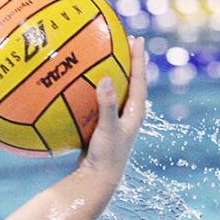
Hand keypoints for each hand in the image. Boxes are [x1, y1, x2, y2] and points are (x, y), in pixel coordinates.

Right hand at [79, 35, 147, 176]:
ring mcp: (117, 121)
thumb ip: (107, 105)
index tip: (135, 39)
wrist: (99, 180)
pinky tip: (80, 84)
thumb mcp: (107, 129)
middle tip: (122, 40)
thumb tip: (104, 79)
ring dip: (112, 73)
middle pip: (131, 81)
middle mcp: (129, 114)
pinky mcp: (104, 126)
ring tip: (103, 56)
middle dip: (128, 61)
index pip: (139, 79)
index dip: (138, 58)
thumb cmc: (107, 157)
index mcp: (135, 112)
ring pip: (117, 91)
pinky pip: (101, 102)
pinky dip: (94, 90)